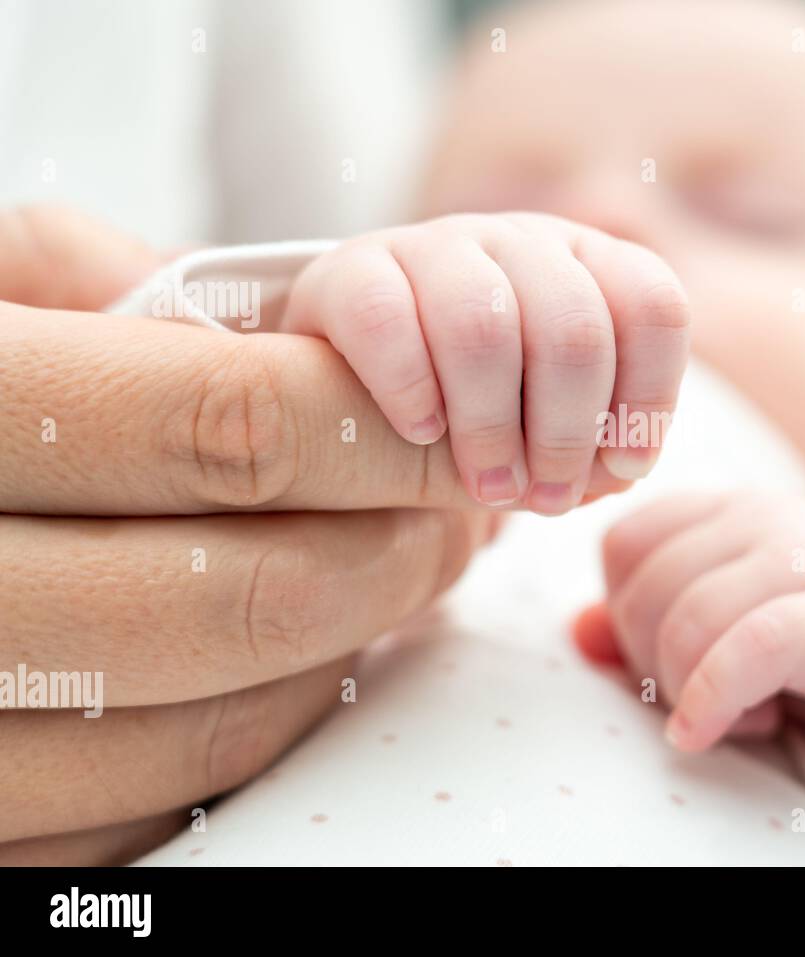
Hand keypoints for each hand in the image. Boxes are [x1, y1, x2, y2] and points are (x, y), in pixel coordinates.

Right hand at [0, 206, 491, 862]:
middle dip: (396, 555)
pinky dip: (261, 731)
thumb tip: (314, 350)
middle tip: (448, 517)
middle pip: (244, 595)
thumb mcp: (4, 288)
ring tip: (381, 581)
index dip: (378, 437)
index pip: (228, 427)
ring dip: (346, 653)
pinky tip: (280, 659)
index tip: (449, 438)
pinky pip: (168, 813)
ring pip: (219, 728)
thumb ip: (136, 291)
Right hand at [282, 212, 690, 513]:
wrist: (370, 369)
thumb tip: (615, 474)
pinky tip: (421, 431)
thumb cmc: (491, 400)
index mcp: (592, 267)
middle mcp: (525, 243)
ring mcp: (439, 245)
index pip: (653, 307)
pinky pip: (386, 319)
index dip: (649, 395)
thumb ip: (597, 444)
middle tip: (546, 497)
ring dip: (492, 427)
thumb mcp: (557, 419)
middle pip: (574, 328)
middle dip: (567, 433)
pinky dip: (410, 389)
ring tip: (487, 487)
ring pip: (483, 326)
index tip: (622, 467)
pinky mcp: (354, 268)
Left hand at [575, 491, 804, 771]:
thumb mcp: (734, 631)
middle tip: (717, 700)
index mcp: (735, 510)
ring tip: (752, 713)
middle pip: (643, 586)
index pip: (625, 543)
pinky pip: (753, 644)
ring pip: (688, 616)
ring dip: (696, 689)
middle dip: (656, 663)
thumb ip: (658, 626)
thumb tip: (578, 632)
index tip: (675, 664)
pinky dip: (716, 697)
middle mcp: (770, 518)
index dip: (626, 615)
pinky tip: (716, 730)